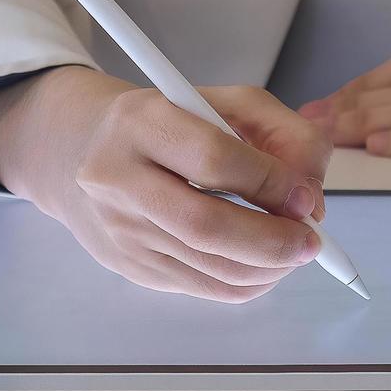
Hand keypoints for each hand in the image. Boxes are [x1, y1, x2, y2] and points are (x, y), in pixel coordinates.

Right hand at [0, 66, 329, 301]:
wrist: (80, 153)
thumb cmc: (165, 124)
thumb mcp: (221, 102)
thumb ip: (279, 133)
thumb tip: (311, 197)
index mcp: (141, 122)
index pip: (214, 159)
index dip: (272, 183)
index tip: (307, 196)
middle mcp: (119, 178)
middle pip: (206, 226)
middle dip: (273, 241)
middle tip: (311, 241)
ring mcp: (120, 229)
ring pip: (208, 267)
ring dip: (267, 268)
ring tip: (293, 252)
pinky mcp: (129, 265)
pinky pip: (202, 287)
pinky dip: (246, 282)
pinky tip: (264, 265)